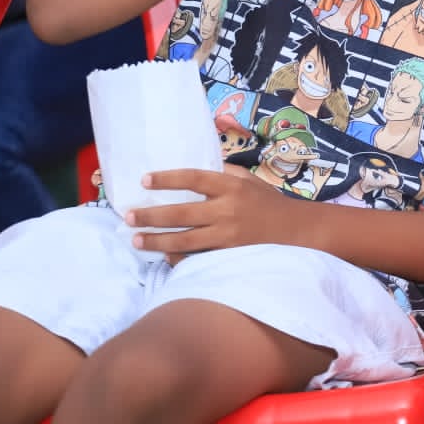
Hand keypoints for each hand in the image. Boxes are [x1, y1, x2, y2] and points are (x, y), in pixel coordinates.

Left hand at [126, 165, 291, 262]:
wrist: (296, 231)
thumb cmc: (269, 203)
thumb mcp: (249, 181)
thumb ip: (224, 174)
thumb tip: (197, 166)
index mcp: (231, 187)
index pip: (194, 179)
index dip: (167, 179)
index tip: (145, 180)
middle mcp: (227, 210)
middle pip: (181, 214)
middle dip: (151, 216)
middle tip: (127, 216)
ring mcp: (227, 236)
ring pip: (184, 241)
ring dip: (156, 241)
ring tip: (135, 239)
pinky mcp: (228, 256)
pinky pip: (197, 258)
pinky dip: (178, 259)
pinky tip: (163, 257)